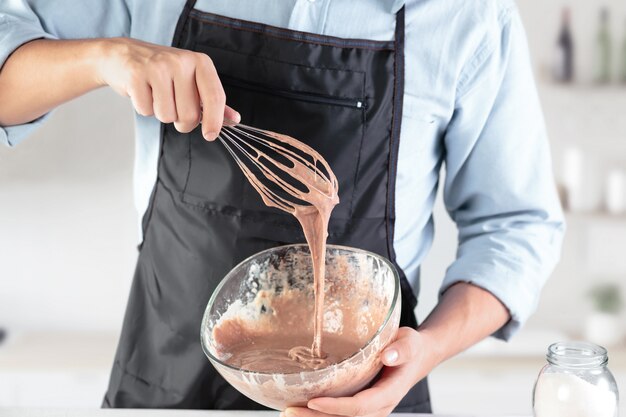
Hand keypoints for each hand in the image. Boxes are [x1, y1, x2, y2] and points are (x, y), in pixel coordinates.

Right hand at [94, 38, 238, 139]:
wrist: (122, 55)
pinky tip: (142, 92)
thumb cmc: (162, 72)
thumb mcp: (191, 81)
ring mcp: (158, 67)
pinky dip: (144, 108)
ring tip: (156, 96)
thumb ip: (213, 101)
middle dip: (181, 121)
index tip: (210, 135)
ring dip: (161, 114)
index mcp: (200, 62)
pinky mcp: (136, 75)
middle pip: (190, 115)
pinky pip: (146, 111)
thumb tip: (235, 119)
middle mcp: (181, 61)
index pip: (215, 97)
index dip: (215, 121)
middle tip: (173, 107)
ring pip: (168, 116)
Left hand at [282, 327, 437, 416]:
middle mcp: (379, 407)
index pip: (360, 406)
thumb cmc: (409, 347)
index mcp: (389, 394)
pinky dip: (320, 414)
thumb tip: (388, 355)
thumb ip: (401, 349)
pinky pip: (340, 415)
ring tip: (288, 412)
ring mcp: (369, 409)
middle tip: (289, 410)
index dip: (337, 407)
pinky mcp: (361, 405)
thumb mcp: (409, 342)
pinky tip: (300, 407)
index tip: (313, 400)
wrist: (416, 357)